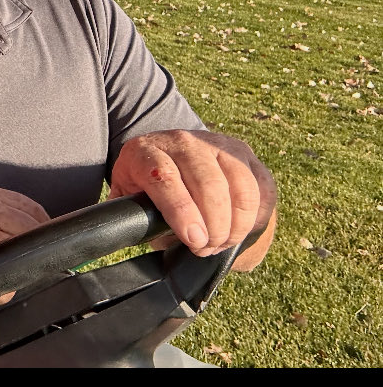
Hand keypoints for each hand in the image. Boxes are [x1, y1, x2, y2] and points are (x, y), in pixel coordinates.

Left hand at [108, 129, 276, 264]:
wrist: (168, 159)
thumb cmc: (147, 189)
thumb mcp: (131, 199)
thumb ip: (132, 217)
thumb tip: (136, 236)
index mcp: (146, 151)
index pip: (165, 177)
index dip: (182, 211)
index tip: (194, 239)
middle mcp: (182, 141)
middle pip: (208, 183)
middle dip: (214, 225)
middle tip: (207, 248)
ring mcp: (215, 143)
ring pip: (238, 184)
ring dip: (236, 223)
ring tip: (222, 242)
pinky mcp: (242, 152)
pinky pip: (258, 186)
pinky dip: (253, 215)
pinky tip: (239, 230)